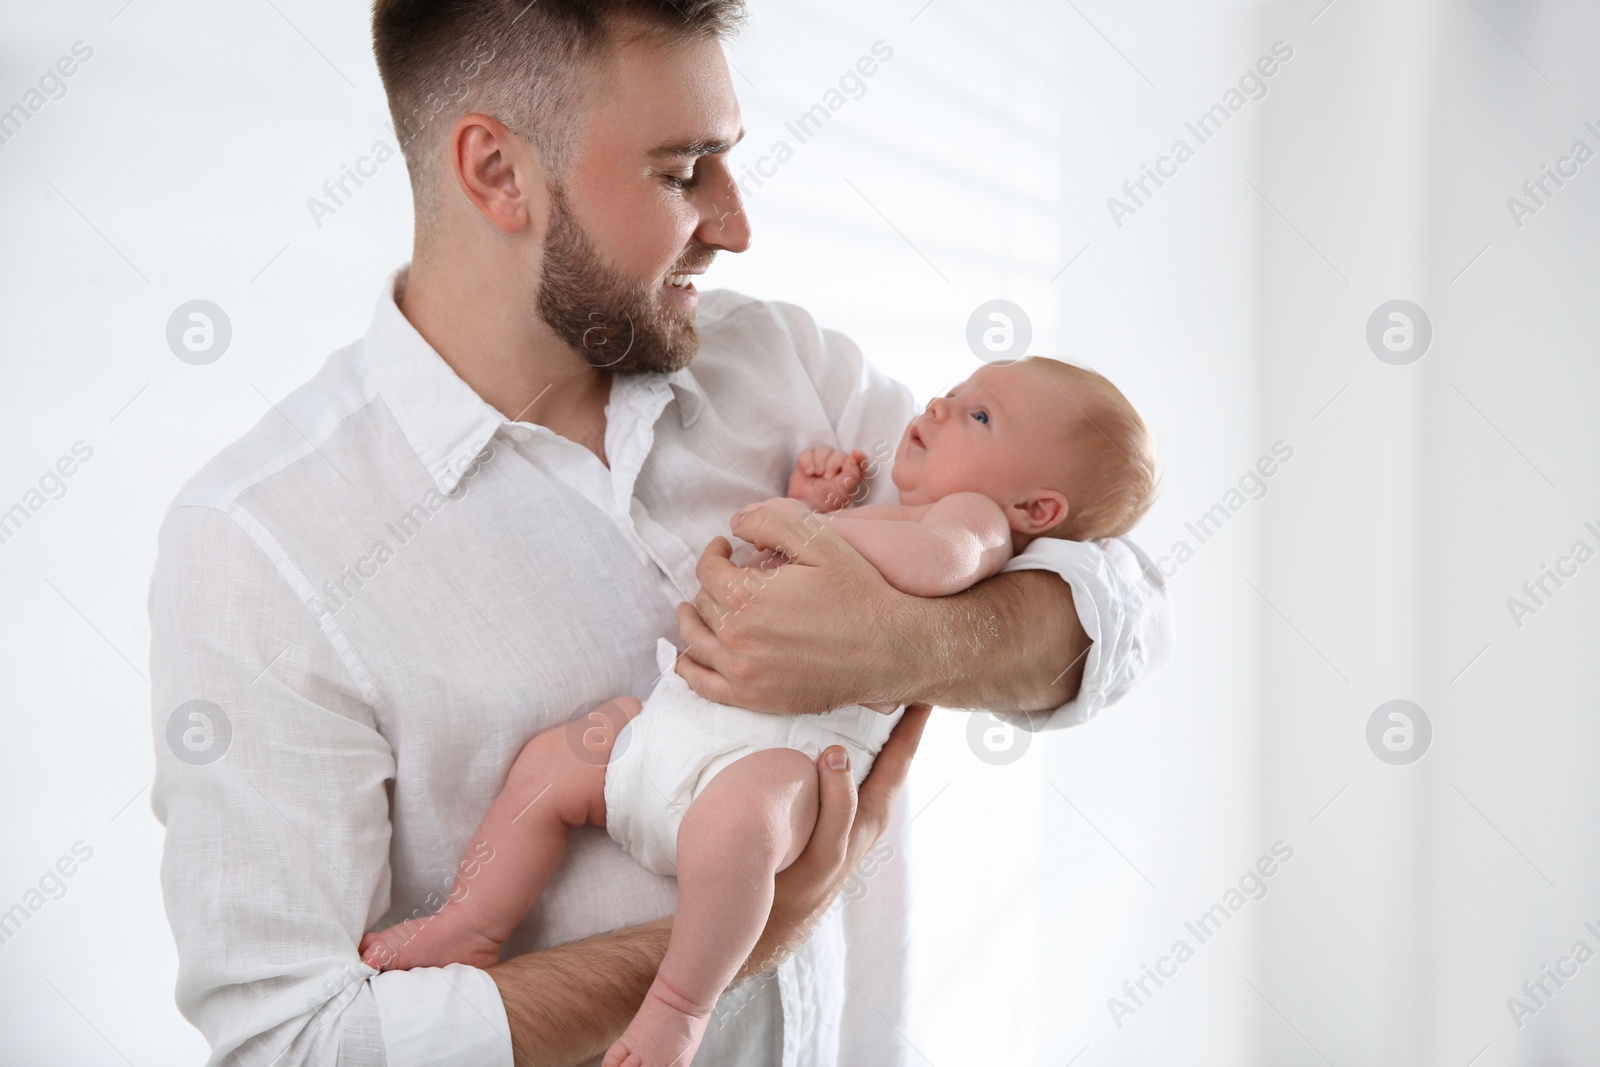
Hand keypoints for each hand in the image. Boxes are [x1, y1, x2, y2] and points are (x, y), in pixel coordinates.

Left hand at [675, 500, 926, 712]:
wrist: (891, 651)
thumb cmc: (859, 594)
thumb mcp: (821, 542)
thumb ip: (772, 522)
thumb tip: (735, 524)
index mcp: (746, 596)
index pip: (708, 570)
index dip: (714, 553)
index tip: (726, 549)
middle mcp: (736, 637)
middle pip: (702, 604)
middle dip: (711, 584)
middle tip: (727, 577)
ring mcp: (743, 673)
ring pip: (696, 642)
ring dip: (693, 620)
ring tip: (696, 609)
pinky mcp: (755, 699)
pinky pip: (704, 686)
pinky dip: (690, 669)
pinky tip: (691, 657)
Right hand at [743, 705, 930, 978]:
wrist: (770, 919)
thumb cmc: (801, 885)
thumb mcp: (825, 849)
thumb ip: (835, 806)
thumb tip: (835, 754)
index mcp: (872, 812)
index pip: (900, 755)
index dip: (914, 721)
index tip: (924, 685)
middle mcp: (866, 807)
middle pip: (888, 750)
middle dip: (894, 714)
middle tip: (896, 672)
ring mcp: (847, 809)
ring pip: (863, 757)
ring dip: (865, 726)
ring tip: (864, 690)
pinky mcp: (823, 810)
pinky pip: (838, 768)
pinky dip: (837, 744)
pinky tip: (821, 726)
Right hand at [788, 446, 867, 512]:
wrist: (806, 507)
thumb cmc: (828, 502)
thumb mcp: (843, 491)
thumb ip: (851, 475)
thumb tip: (852, 458)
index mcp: (851, 475)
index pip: (860, 462)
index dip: (859, 456)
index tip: (855, 453)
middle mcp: (838, 467)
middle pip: (839, 454)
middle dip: (833, 463)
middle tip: (827, 477)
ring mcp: (822, 463)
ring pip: (824, 450)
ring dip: (820, 460)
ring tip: (817, 474)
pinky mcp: (807, 462)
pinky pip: (807, 453)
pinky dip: (808, 461)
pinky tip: (808, 472)